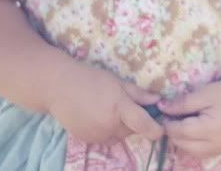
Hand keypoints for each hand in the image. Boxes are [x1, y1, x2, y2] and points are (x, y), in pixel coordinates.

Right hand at [47, 60, 166, 144]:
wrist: (58, 87)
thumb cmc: (90, 79)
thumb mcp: (117, 81)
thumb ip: (139, 94)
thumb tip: (158, 101)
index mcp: (119, 108)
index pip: (144, 125)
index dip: (156, 129)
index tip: (162, 128)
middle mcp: (109, 125)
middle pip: (132, 131)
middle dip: (135, 122)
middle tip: (127, 106)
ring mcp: (97, 135)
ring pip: (119, 136)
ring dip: (121, 127)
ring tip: (109, 109)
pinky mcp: (87, 141)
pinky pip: (106, 139)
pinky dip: (108, 131)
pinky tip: (99, 116)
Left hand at [156, 71, 220, 158]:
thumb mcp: (205, 93)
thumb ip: (183, 103)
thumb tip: (162, 109)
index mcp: (211, 128)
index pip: (181, 132)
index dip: (168, 124)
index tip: (163, 115)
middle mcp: (217, 144)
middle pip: (185, 146)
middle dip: (174, 134)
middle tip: (171, 120)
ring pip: (194, 153)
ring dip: (183, 143)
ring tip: (182, 126)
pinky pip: (205, 153)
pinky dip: (195, 146)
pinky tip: (195, 133)